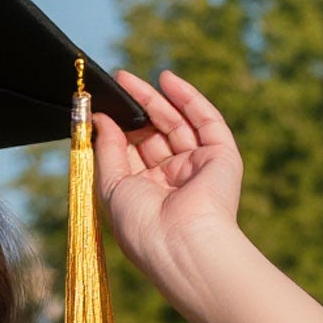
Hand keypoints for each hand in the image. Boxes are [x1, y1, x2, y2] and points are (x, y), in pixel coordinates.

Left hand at [92, 67, 245, 307]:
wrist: (181, 243)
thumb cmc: (141, 225)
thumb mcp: (111, 186)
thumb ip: (106, 150)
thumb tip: (101, 119)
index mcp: (147, 195)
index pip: (132, 154)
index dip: (119, 129)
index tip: (101, 107)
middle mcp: (173, 181)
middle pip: (154, 135)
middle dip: (136, 109)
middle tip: (117, 83)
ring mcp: (198, 167)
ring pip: (177, 124)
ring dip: (156, 99)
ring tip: (129, 79)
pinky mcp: (221, 156)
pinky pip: (206, 120)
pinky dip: (187, 98)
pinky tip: (166, 79)